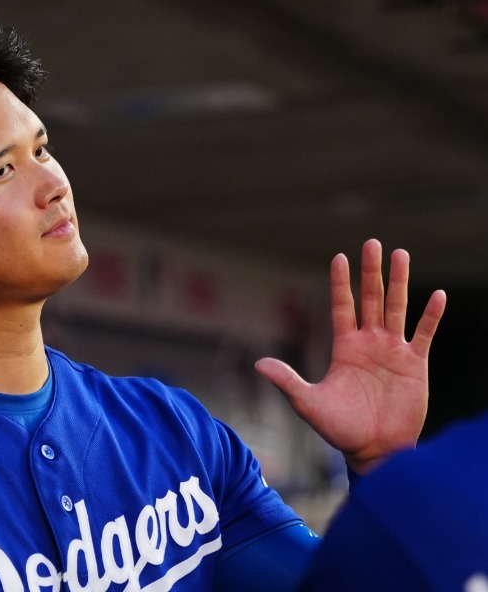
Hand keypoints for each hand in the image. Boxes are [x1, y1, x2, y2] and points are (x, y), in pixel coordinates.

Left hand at [255, 239, 445, 473]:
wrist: (373, 451)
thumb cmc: (339, 429)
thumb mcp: (308, 403)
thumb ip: (287, 381)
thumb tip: (258, 364)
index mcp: (344, 348)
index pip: (342, 307)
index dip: (341, 283)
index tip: (339, 256)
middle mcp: (369, 344)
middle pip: (371, 299)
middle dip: (371, 272)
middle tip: (372, 242)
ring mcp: (393, 352)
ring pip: (397, 309)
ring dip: (400, 282)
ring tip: (401, 254)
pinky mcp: (415, 366)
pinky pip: (423, 335)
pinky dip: (430, 316)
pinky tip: (436, 295)